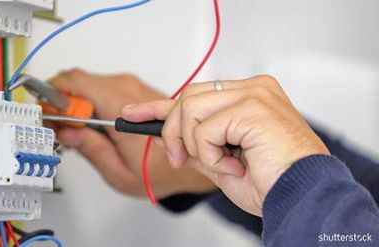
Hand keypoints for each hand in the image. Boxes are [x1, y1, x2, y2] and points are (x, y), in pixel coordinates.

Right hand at [47, 69, 214, 197]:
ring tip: (73, 127)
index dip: (53, 95)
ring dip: (75, 101)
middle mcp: (128, 91)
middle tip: (56, 123)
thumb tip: (68, 131)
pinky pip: (103, 87)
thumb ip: (91, 149)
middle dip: (61, 100)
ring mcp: (133, 87)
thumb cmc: (163, 170)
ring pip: (89, 82)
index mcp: (120, 110)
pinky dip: (89, 100)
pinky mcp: (135, 90)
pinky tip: (90, 122)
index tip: (45, 112)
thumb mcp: (120, 172)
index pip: (76, 83)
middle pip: (79, 80)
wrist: (192, 158)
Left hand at [122, 75, 329, 214]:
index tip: (133, 113)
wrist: (303, 198)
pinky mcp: (252, 107)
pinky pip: (205, 129)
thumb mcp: (221, 162)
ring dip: (195, 145)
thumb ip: (197, 144)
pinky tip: (234, 165)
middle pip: (187, 97)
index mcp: (248, 97)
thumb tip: (169, 138)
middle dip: (173, 131)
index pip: (194, 95)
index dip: (159, 106)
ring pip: (190, 109)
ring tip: (220, 164)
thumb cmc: (273, 182)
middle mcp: (252, 89)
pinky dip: (210, 155)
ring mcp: (253, 94)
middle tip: (181, 159)